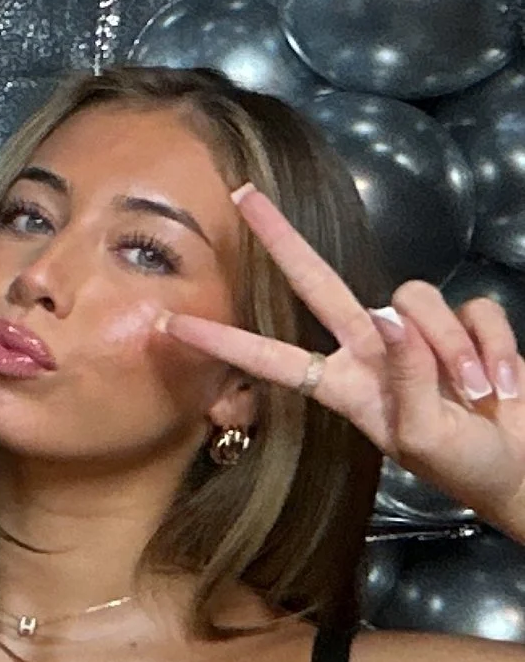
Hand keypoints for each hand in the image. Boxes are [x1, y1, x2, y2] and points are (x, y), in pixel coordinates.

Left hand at [162, 185, 524, 538]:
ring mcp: (418, 334)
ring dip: (454, 349)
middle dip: (282, 239)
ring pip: (416, 300)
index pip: (272, 359)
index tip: (172, 325)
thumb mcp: (422, 437)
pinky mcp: (467, 323)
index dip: (225, 344)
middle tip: (242, 195)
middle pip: (319, 283)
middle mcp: (372, 350)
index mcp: (344, 385)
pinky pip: (475, 311)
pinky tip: (502, 384)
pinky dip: (493, 348)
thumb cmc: (463, 464)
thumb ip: (406, 381)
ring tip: (476, 393)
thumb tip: (393, 325)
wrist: (520, 467)